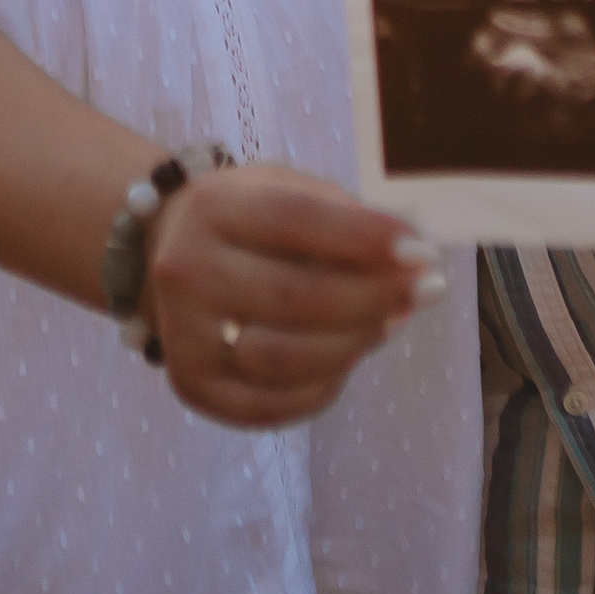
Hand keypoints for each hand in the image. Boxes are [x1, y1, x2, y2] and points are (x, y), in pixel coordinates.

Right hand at [144, 163, 441, 428]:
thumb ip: (340, 216)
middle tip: (428, 289)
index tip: (422, 250)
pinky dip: (326, 385)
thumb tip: (411, 259)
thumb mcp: (282, 188)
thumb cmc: (245, 219)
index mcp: (212, 208)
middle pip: (295, 297)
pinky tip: (350, 356)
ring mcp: (184, 337)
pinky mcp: (192, 388)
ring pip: (287, 359)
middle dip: (375, 297)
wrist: (166, 257)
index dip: (364, 238)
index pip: (295, 223)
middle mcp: (187, 271)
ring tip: (393, 321)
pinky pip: (274, 406)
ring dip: (356, 344)